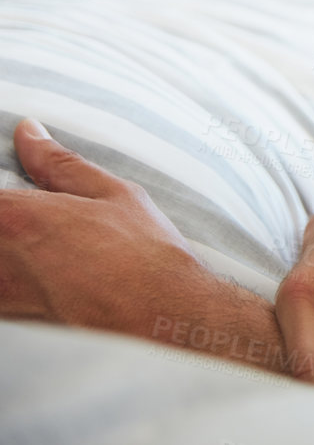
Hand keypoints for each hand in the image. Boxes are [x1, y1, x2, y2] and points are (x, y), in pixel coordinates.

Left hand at [0, 119, 210, 333]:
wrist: (158, 315)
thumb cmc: (142, 252)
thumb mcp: (111, 193)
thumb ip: (57, 163)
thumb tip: (27, 132)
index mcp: (14, 215)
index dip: (3, 200)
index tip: (18, 200)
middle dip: (8, 221)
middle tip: (47, 228)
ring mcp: (0, 292)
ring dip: (8, 255)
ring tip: (48, 251)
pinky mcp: (10, 320)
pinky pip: (0, 294)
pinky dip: (11, 280)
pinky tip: (37, 277)